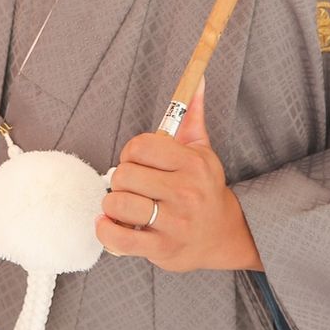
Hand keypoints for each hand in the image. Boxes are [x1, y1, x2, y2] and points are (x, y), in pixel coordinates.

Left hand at [97, 78, 263, 271]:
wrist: (223, 236)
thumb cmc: (203, 188)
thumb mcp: (201, 150)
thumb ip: (191, 114)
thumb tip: (195, 80)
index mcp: (192, 164)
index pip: (140, 146)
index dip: (130, 152)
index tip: (137, 161)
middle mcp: (185, 193)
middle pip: (125, 174)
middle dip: (121, 179)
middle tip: (133, 186)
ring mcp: (174, 223)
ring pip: (118, 204)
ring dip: (112, 204)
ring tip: (124, 206)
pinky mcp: (162, 249)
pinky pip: (118, 238)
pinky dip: (106, 230)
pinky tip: (111, 224)